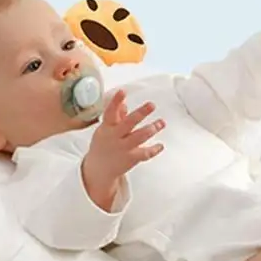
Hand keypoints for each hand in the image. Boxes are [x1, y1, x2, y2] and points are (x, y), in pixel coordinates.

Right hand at [81, 90, 164, 210]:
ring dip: (151, 129)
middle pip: (128, 123)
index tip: (122, 91)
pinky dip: (154, 150)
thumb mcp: (105, 129)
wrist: (98, 169)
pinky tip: (161, 145)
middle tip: (151, 105)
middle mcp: (114, 137)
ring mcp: (123, 148)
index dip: (115, 102)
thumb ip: (116, 116)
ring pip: (139, 137)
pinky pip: (144, 154)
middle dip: (140, 113)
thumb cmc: (103, 145)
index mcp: (107, 128)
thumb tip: (124, 104)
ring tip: (161, 123)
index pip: (110, 113)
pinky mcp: (130, 159)